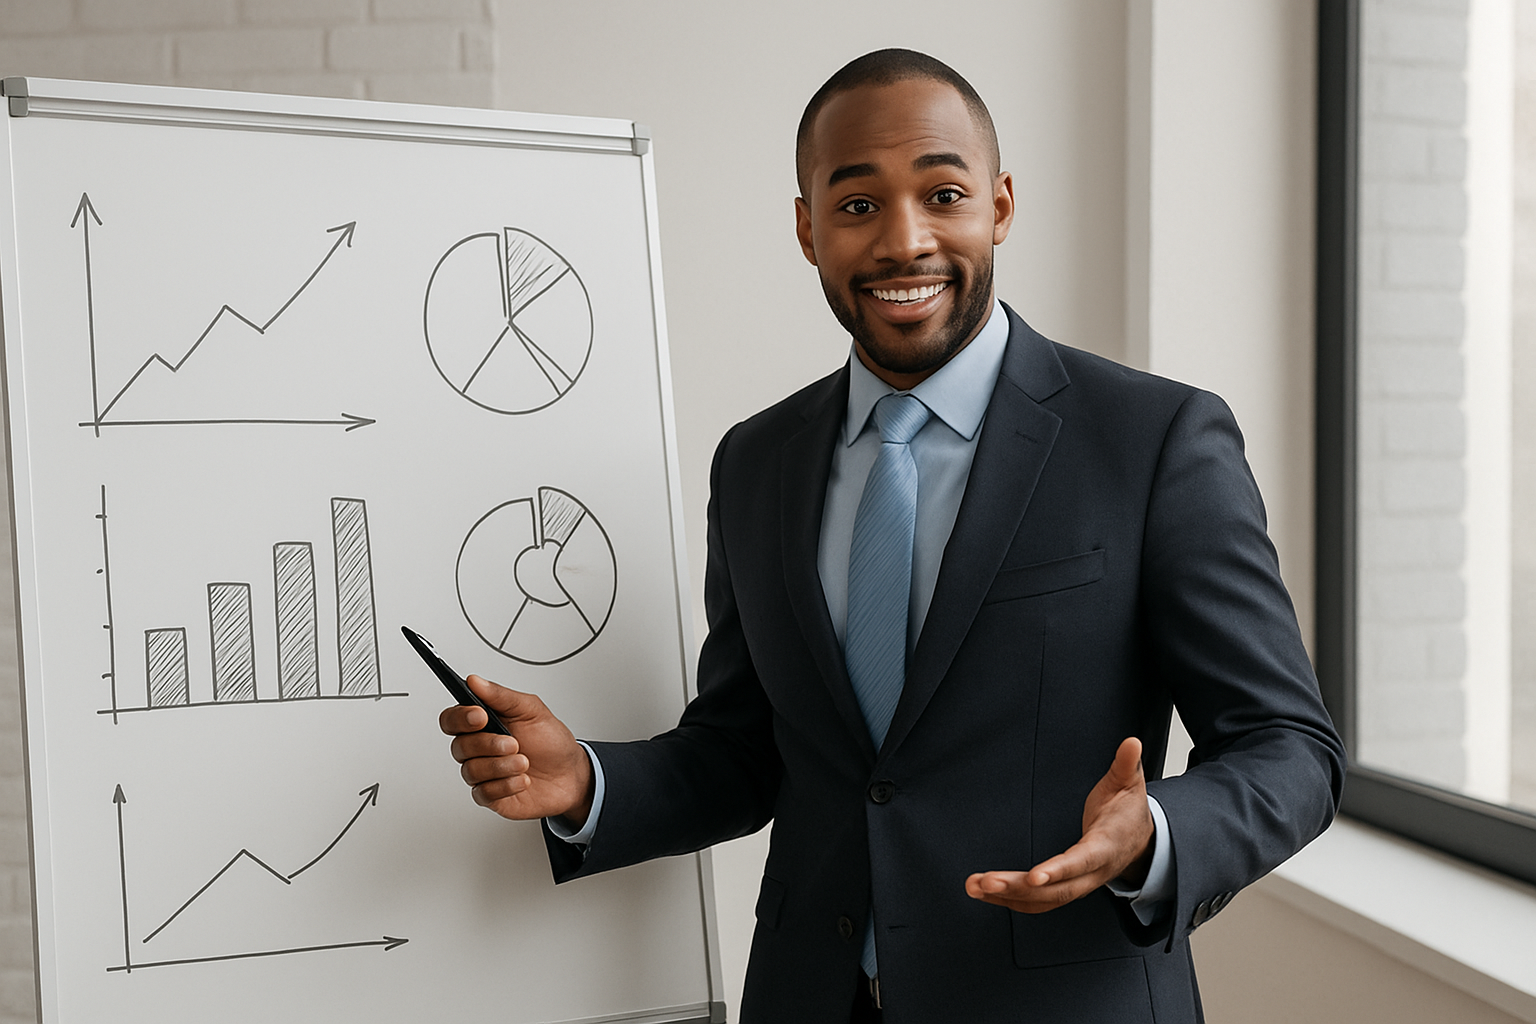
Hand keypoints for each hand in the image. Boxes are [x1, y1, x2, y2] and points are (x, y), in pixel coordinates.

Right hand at [439, 675, 594, 824]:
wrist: (571, 775)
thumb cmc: (550, 741)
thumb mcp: (532, 711)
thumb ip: (502, 696)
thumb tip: (475, 681)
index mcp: (484, 723)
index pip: (452, 719)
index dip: (460, 718)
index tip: (480, 716)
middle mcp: (479, 748)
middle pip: (459, 746)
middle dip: (488, 745)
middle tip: (513, 743)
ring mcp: (484, 773)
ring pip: (471, 771)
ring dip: (501, 766)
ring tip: (524, 762)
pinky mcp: (490, 795)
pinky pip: (483, 793)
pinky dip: (506, 786)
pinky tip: (522, 780)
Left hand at [965, 736, 1153, 913]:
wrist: (1141, 843)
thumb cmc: (1128, 812)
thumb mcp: (1129, 784)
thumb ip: (1126, 763)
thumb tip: (1131, 742)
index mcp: (1107, 846)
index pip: (1082, 861)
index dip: (1059, 870)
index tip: (1034, 877)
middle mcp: (1093, 873)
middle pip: (1056, 890)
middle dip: (1019, 888)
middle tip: (986, 882)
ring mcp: (1080, 884)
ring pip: (1043, 900)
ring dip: (1008, 897)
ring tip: (975, 887)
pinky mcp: (1067, 888)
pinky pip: (1039, 902)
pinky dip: (1012, 900)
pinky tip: (987, 893)